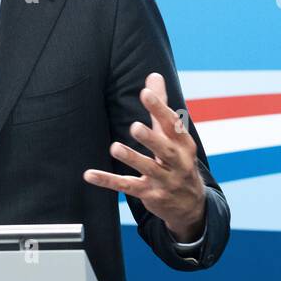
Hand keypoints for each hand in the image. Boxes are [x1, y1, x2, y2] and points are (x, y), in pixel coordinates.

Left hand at [83, 72, 205, 241]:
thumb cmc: (178, 160)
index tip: (146, 93)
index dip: (160, 109)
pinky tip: (90, 174)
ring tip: (115, 147)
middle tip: (134, 126)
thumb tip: (154, 75)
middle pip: (165, 149)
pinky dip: (108, 181)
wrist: (191, 205)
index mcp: (184, 145)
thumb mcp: (174, 136)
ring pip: (147, 169)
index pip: (173, 125)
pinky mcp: (149, 195)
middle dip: (151, 138)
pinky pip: (127, 187)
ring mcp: (164, 181)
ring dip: (132, 158)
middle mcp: (177, 163)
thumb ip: (161, 106)